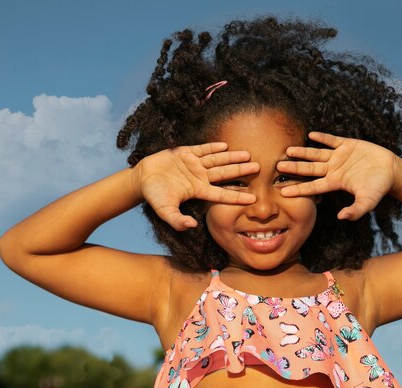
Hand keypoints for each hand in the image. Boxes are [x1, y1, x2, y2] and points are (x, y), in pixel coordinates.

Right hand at [133, 142, 258, 230]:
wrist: (142, 178)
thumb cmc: (154, 196)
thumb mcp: (165, 211)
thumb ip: (177, 220)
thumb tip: (191, 226)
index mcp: (198, 190)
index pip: (222, 194)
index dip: (237, 196)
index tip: (253, 198)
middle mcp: (200, 177)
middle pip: (225, 174)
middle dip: (241, 171)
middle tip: (259, 168)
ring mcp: (194, 164)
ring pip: (217, 160)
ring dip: (232, 157)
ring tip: (247, 155)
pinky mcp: (185, 153)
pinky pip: (202, 149)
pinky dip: (213, 147)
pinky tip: (225, 145)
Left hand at [277, 132, 401, 219]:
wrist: (391, 171)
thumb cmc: (379, 188)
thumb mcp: (368, 202)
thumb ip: (356, 210)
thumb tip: (342, 218)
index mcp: (335, 182)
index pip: (313, 186)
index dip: (299, 189)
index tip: (283, 191)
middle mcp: (333, 169)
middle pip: (310, 169)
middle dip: (295, 168)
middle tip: (278, 166)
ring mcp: (339, 157)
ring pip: (317, 154)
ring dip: (303, 152)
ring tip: (288, 150)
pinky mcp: (347, 145)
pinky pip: (332, 140)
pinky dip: (322, 137)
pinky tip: (311, 135)